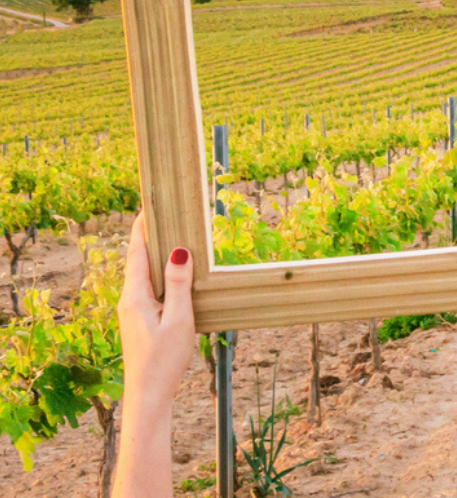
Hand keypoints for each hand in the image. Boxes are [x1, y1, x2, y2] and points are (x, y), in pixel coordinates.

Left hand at [117, 210, 194, 416]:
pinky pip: (149, 287)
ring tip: (171, 234)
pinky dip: (159, 272)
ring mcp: (133, 311)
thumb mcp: (179, 320)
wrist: (148, 398)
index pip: (136, 251)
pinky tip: (173, 273)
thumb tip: (179, 250)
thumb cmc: (164, 361)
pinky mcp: (140, 321)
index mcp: (135, 296)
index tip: (148, 203)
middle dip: (149, 235)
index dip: (142, 227)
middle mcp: (129, 300)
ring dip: (155, 253)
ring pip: (143, 274)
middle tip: (164, 212)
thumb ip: (180, 284)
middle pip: (138, 259)